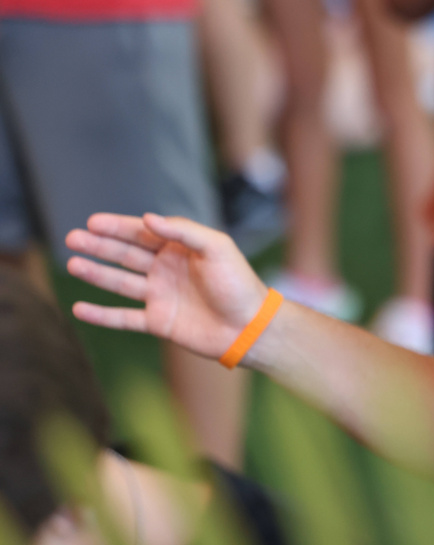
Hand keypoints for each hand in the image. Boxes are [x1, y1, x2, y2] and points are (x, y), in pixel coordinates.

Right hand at [66, 213, 269, 360]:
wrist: (250, 326)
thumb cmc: (238, 283)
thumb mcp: (217, 248)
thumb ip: (183, 231)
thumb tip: (148, 218)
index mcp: (181, 249)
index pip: (143, 234)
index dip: (118, 227)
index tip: (93, 222)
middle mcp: (167, 270)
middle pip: (126, 255)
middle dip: (100, 246)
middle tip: (73, 238)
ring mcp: (161, 296)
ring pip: (120, 283)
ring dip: (96, 273)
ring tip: (72, 263)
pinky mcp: (158, 322)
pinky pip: (124, 317)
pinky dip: (102, 315)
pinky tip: (79, 308)